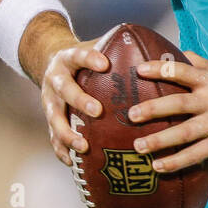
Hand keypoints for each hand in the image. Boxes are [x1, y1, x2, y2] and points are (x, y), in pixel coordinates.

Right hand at [40, 37, 110, 165]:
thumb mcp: (95, 46)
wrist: (50, 62)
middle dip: (80, 101)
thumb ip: (119, 48)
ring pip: (55, 117)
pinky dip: (61, 149)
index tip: (105, 64)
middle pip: (65, 89)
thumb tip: (158, 50)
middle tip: (98, 111)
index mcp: (68, 58)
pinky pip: (52, 136)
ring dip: (68, 133)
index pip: (79, 55)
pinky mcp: (49, 117)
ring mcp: (49, 99)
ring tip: (83, 146)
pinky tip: (72, 161)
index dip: (89, 59)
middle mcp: (55, 79)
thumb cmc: (84, 58)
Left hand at [127, 52, 207, 173]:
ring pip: (183, 133)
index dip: (159, 69)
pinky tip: (157, 166)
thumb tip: (180, 51)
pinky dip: (175, 161)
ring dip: (159, 140)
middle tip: (131, 115)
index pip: (182, 71)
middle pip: (178, 104)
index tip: (139, 70)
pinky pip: (194, 155)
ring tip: (138, 146)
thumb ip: (202, 64)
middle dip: (153, 109)